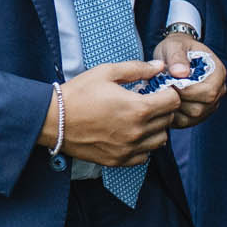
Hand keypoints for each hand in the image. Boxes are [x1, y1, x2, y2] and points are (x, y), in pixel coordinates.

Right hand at [41, 60, 181, 166]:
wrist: (53, 120)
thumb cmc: (78, 93)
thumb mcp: (106, 72)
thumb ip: (137, 69)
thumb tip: (159, 66)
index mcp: (137, 108)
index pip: (173, 101)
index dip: (168, 91)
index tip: (158, 89)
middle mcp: (137, 132)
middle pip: (169, 120)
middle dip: (163, 107)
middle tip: (148, 100)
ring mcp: (129, 149)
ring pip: (160, 139)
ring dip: (156, 127)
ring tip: (140, 117)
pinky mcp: (120, 160)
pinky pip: (146, 155)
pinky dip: (144, 144)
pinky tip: (131, 132)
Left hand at [151, 33, 226, 128]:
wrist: (176, 53)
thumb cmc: (177, 47)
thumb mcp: (174, 45)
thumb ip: (177, 57)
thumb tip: (180, 73)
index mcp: (218, 73)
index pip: (208, 92)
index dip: (186, 91)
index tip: (169, 83)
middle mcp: (218, 90)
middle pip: (201, 108)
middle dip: (179, 100)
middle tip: (163, 89)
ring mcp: (210, 104)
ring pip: (193, 117)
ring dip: (175, 108)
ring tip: (163, 94)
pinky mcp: (200, 113)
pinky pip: (186, 122)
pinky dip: (173, 115)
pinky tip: (164, 102)